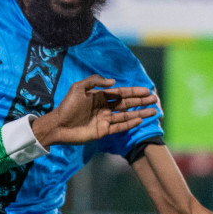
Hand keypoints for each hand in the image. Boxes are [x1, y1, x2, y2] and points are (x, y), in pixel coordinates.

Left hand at [31, 75, 159, 147]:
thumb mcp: (78, 88)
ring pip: (126, 116)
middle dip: (141, 102)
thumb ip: (95, 81)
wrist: (57, 125)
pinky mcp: (102, 131)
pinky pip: (119, 127)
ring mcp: (104, 120)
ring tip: (153, 112)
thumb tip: (114, 82)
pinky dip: (129, 124)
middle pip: (127, 104)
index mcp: (100, 97)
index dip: (134, 92)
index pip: (121, 93)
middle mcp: (104, 108)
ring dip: (140, 113)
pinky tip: (139, 120)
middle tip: (155, 100)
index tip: (146, 91)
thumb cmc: (67, 106)